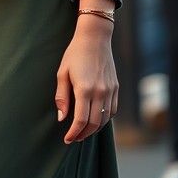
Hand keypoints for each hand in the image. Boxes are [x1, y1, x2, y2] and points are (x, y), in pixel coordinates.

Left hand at [55, 14, 117, 143]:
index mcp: (84, 89)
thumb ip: (62, 97)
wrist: (95, 38)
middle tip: (74, 138)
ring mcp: (110, 90)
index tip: (67, 139)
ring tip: (83, 132)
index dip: (74, 133)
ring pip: (105, 119)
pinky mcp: (116, 87)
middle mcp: (100, 92)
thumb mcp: (62, 73)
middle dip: (83, 135)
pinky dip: (104, 119)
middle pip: (94, 124)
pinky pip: (112, 110)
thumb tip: (62, 118)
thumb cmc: (75, 54)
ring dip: (94, 129)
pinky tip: (96, 120)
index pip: (81, 120)